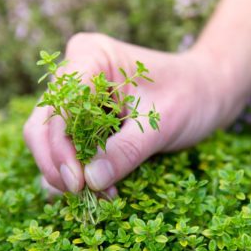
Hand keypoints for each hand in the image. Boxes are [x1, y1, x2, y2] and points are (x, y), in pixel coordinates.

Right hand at [24, 33, 226, 193]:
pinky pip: (70, 147)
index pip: (59, 106)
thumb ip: (126, 151)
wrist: (206, 92)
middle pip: (44, 124)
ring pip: (51, 140)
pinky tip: (100, 186)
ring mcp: (80, 97)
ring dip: (67, 170)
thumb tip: (90, 181)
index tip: (78, 183)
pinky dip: (79, 169)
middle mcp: (77, 73)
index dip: (61, 147)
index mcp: (91, 56)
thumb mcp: (162, 121)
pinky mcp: (88, 117)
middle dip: (57, 162)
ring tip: (95, 193)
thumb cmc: (191, 95)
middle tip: (79, 192)